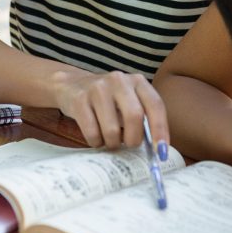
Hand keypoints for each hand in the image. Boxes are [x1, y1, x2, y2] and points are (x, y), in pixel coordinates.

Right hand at [53, 69, 168, 150]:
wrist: (71, 85)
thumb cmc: (107, 100)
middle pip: (134, 116)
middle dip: (133, 139)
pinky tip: (95, 136)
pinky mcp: (79, 99)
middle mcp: (118, 80)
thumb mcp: (128, 100)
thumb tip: (157, 149)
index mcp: (136, 81)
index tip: (161, 152)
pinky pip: (92, 132)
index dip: (160, 130)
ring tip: (109, 139)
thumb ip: (142, 118)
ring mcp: (97, 88)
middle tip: (128, 145)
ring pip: (112, 129)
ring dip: (112, 143)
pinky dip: (96, 142)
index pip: (155, 105)